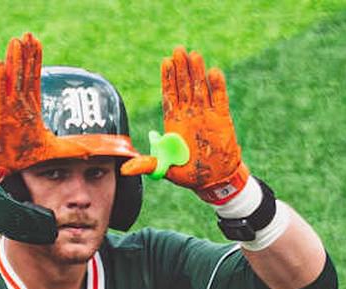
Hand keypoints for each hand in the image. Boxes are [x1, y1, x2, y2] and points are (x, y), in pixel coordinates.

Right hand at [0, 33, 88, 190]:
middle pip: (23, 73)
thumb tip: (90, 153)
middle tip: (27, 35)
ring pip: (12, 78)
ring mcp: (6, 106)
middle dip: (26, 54)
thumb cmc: (19, 156)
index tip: (37, 43)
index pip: (33, 78)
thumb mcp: (51, 150)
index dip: (35, 60)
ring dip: (14, 60)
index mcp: (28, 107)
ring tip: (16, 42)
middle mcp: (17, 103)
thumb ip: (71, 149)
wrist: (0, 168)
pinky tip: (1, 64)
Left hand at [144, 47, 249, 203]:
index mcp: (174, 122)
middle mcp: (189, 114)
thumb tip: (124, 170)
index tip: (165, 61)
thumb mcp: (166, 169)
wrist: (215, 180)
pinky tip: (213, 72)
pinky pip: (220, 98)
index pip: (169, 95)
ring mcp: (206, 114)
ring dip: (197, 72)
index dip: (167, 79)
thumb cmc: (190, 174)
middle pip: (184, 86)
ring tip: (194, 55)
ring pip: (201, 88)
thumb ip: (148, 165)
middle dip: (180, 69)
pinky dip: (217, 86)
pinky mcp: (221, 118)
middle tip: (178, 50)